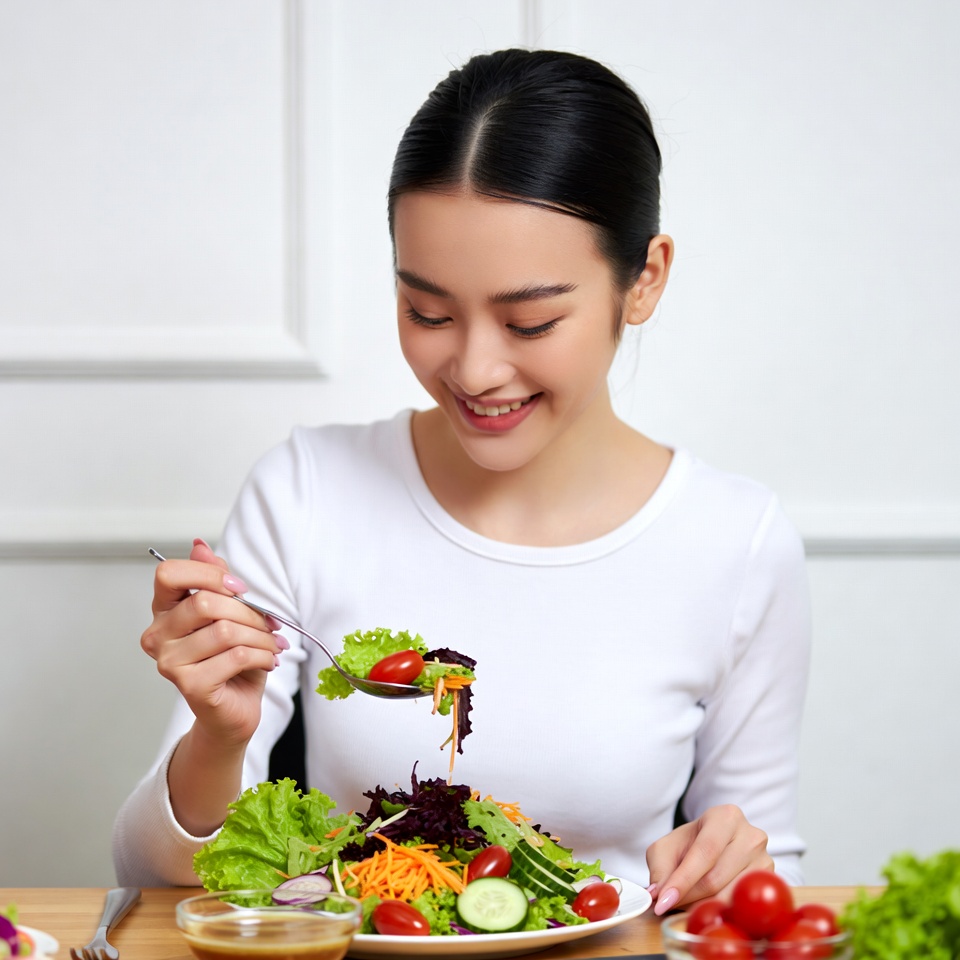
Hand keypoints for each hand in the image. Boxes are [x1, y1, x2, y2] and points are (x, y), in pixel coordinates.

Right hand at [141, 539, 283, 746]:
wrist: (234, 709)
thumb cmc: (231, 659)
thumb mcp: (229, 612)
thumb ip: (214, 579)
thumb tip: (199, 545)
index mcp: (164, 611)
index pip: (169, 574)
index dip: (209, 574)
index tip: (240, 588)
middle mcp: (158, 636)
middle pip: (205, 602)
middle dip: (250, 611)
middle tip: (270, 624)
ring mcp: (169, 663)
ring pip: (225, 630)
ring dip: (261, 636)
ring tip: (273, 645)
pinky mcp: (189, 686)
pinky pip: (235, 655)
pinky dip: (262, 655)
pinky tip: (268, 660)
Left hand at [646, 804, 772, 914]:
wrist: (716, 846)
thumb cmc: (690, 845)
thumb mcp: (666, 849)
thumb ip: (659, 868)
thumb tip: (657, 895)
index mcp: (725, 817)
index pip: (704, 852)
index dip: (683, 880)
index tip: (662, 902)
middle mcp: (751, 835)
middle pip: (716, 879)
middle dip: (687, 897)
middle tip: (668, 905)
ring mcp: (765, 859)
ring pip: (729, 896)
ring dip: (702, 906)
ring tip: (687, 902)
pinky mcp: (771, 882)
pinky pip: (743, 906)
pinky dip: (721, 911)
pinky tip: (708, 908)